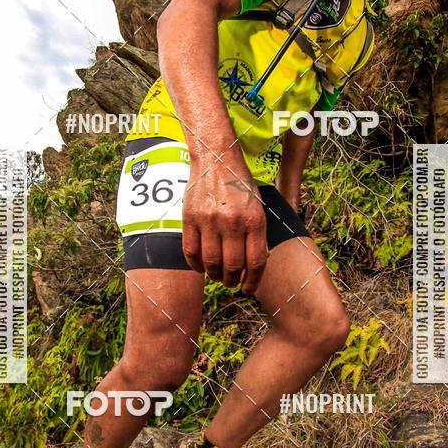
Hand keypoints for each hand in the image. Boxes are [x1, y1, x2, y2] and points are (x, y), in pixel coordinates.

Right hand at [182, 163, 267, 292]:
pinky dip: (196, 265)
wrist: (216, 158)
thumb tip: (255, 265)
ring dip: (215, 275)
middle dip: (233, 281)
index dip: (253, 281)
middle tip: (231, 283)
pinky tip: (201, 268)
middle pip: (233, 266)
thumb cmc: (239, 185)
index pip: (256, 262)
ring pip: (211, 262)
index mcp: (254, 220)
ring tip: (217, 276)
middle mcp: (232, 221)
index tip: (248, 289)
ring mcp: (209, 220)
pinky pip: (191, 252)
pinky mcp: (190, 218)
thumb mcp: (257, 207)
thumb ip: (257, 235)